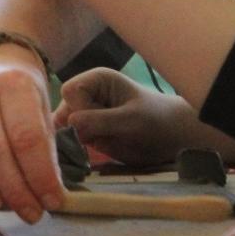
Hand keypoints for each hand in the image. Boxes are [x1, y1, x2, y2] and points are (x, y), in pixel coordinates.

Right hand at [53, 68, 234, 166]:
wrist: (173, 138)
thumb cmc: (157, 121)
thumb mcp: (131, 120)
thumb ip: (100, 120)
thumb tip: (69, 124)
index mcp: (96, 79)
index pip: (70, 91)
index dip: (79, 109)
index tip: (97, 124)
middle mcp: (86, 94)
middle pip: (63, 109)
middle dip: (73, 129)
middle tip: (96, 141)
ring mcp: (84, 114)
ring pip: (61, 127)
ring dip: (72, 142)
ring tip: (95, 148)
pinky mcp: (86, 132)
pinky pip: (69, 140)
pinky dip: (73, 150)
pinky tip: (87, 155)